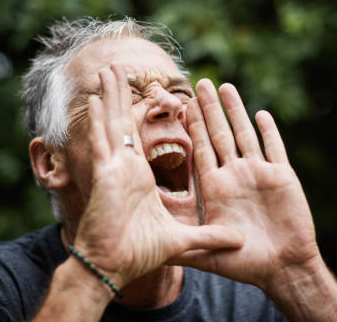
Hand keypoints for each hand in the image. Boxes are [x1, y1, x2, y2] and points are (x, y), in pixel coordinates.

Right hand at [72, 66, 242, 289]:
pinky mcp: (105, 177)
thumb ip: (209, 237)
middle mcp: (125, 168)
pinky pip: (102, 143)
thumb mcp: (182, 241)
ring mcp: (114, 169)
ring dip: (111, 96)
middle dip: (123, 95)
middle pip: (126, 123)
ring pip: (112, 125)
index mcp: (140, 177)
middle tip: (121, 68)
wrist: (112, 269)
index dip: (151, 116)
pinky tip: (98, 98)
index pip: (146, 139)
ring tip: (108, 70)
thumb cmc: (138, 254)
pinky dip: (98, 121)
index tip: (160, 95)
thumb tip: (238, 241)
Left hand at [172, 78, 320, 295]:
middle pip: (220, 135)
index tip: (182, 105)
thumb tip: (147, 250)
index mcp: (216, 188)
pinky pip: (274, 148)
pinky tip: (261, 113)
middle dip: (210, 110)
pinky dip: (269, 131)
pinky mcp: (282, 176)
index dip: (192, 127)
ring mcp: (258, 173)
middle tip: (200, 83)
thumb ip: (181, 245)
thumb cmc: (245, 263)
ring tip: (225, 87)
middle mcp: (235, 176)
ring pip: (245, 134)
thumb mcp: (207, 253)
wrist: (283, 268)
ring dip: (235, 111)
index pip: (201, 150)